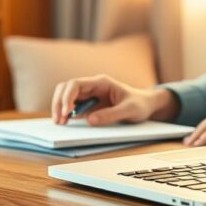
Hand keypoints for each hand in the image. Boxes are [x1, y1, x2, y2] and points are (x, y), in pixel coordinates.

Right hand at [50, 74, 175, 125]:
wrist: (146, 105)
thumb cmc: (140, 104)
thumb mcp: (130, 110)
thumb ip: (111, 115)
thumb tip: (90, 120)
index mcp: (101, 83)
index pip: (76, 84)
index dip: (67, 97)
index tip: (67, 112)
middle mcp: (92, 87)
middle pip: (66, 88)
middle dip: (59, 102)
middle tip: (59, 120)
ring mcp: (89, 95)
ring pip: (66, 95)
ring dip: (60, 107)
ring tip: (60, 122)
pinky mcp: (89, 104)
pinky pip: (72, 105)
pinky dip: (66, 113)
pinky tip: (65, 122)